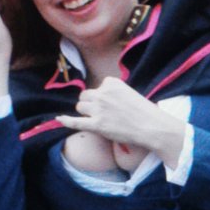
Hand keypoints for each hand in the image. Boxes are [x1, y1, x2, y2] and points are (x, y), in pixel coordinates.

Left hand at [56, 77, 185, 166]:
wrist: (152, 126)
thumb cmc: (144, 112)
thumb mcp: (129, 93)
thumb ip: (113, 92)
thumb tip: (97, 97)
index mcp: (111, 82)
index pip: (97, 87)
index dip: (102, 97)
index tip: (113, 105)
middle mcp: (103, 93)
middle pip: (85, 96)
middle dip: (90, 104)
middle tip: (103, 114)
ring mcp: (99, 109)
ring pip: (80, 107)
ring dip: (86, 113)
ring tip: (99, 120)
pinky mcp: (97, 125)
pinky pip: (75, 121)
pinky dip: (65, 120)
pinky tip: (58, 119)